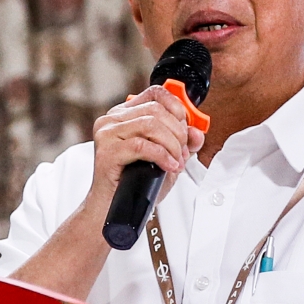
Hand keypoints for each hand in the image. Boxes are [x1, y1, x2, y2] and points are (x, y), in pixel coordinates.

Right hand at [88, 85, 205, 207]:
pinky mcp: (106, 152)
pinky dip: (162, 156)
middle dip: (178, 132)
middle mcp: (112, 120)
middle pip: (156, 110)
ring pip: (150, 125)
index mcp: (124, 115)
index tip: (185, 126)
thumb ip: (183, 144)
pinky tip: (168, 167)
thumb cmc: (134, 184)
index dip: (176, 106)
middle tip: (183, 152)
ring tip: (176, 161)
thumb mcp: (165, 159)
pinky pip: (142, 146)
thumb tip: (197, 132)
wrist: (111, 209)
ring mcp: (107, 134)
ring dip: (172, 145)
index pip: (154, 93)